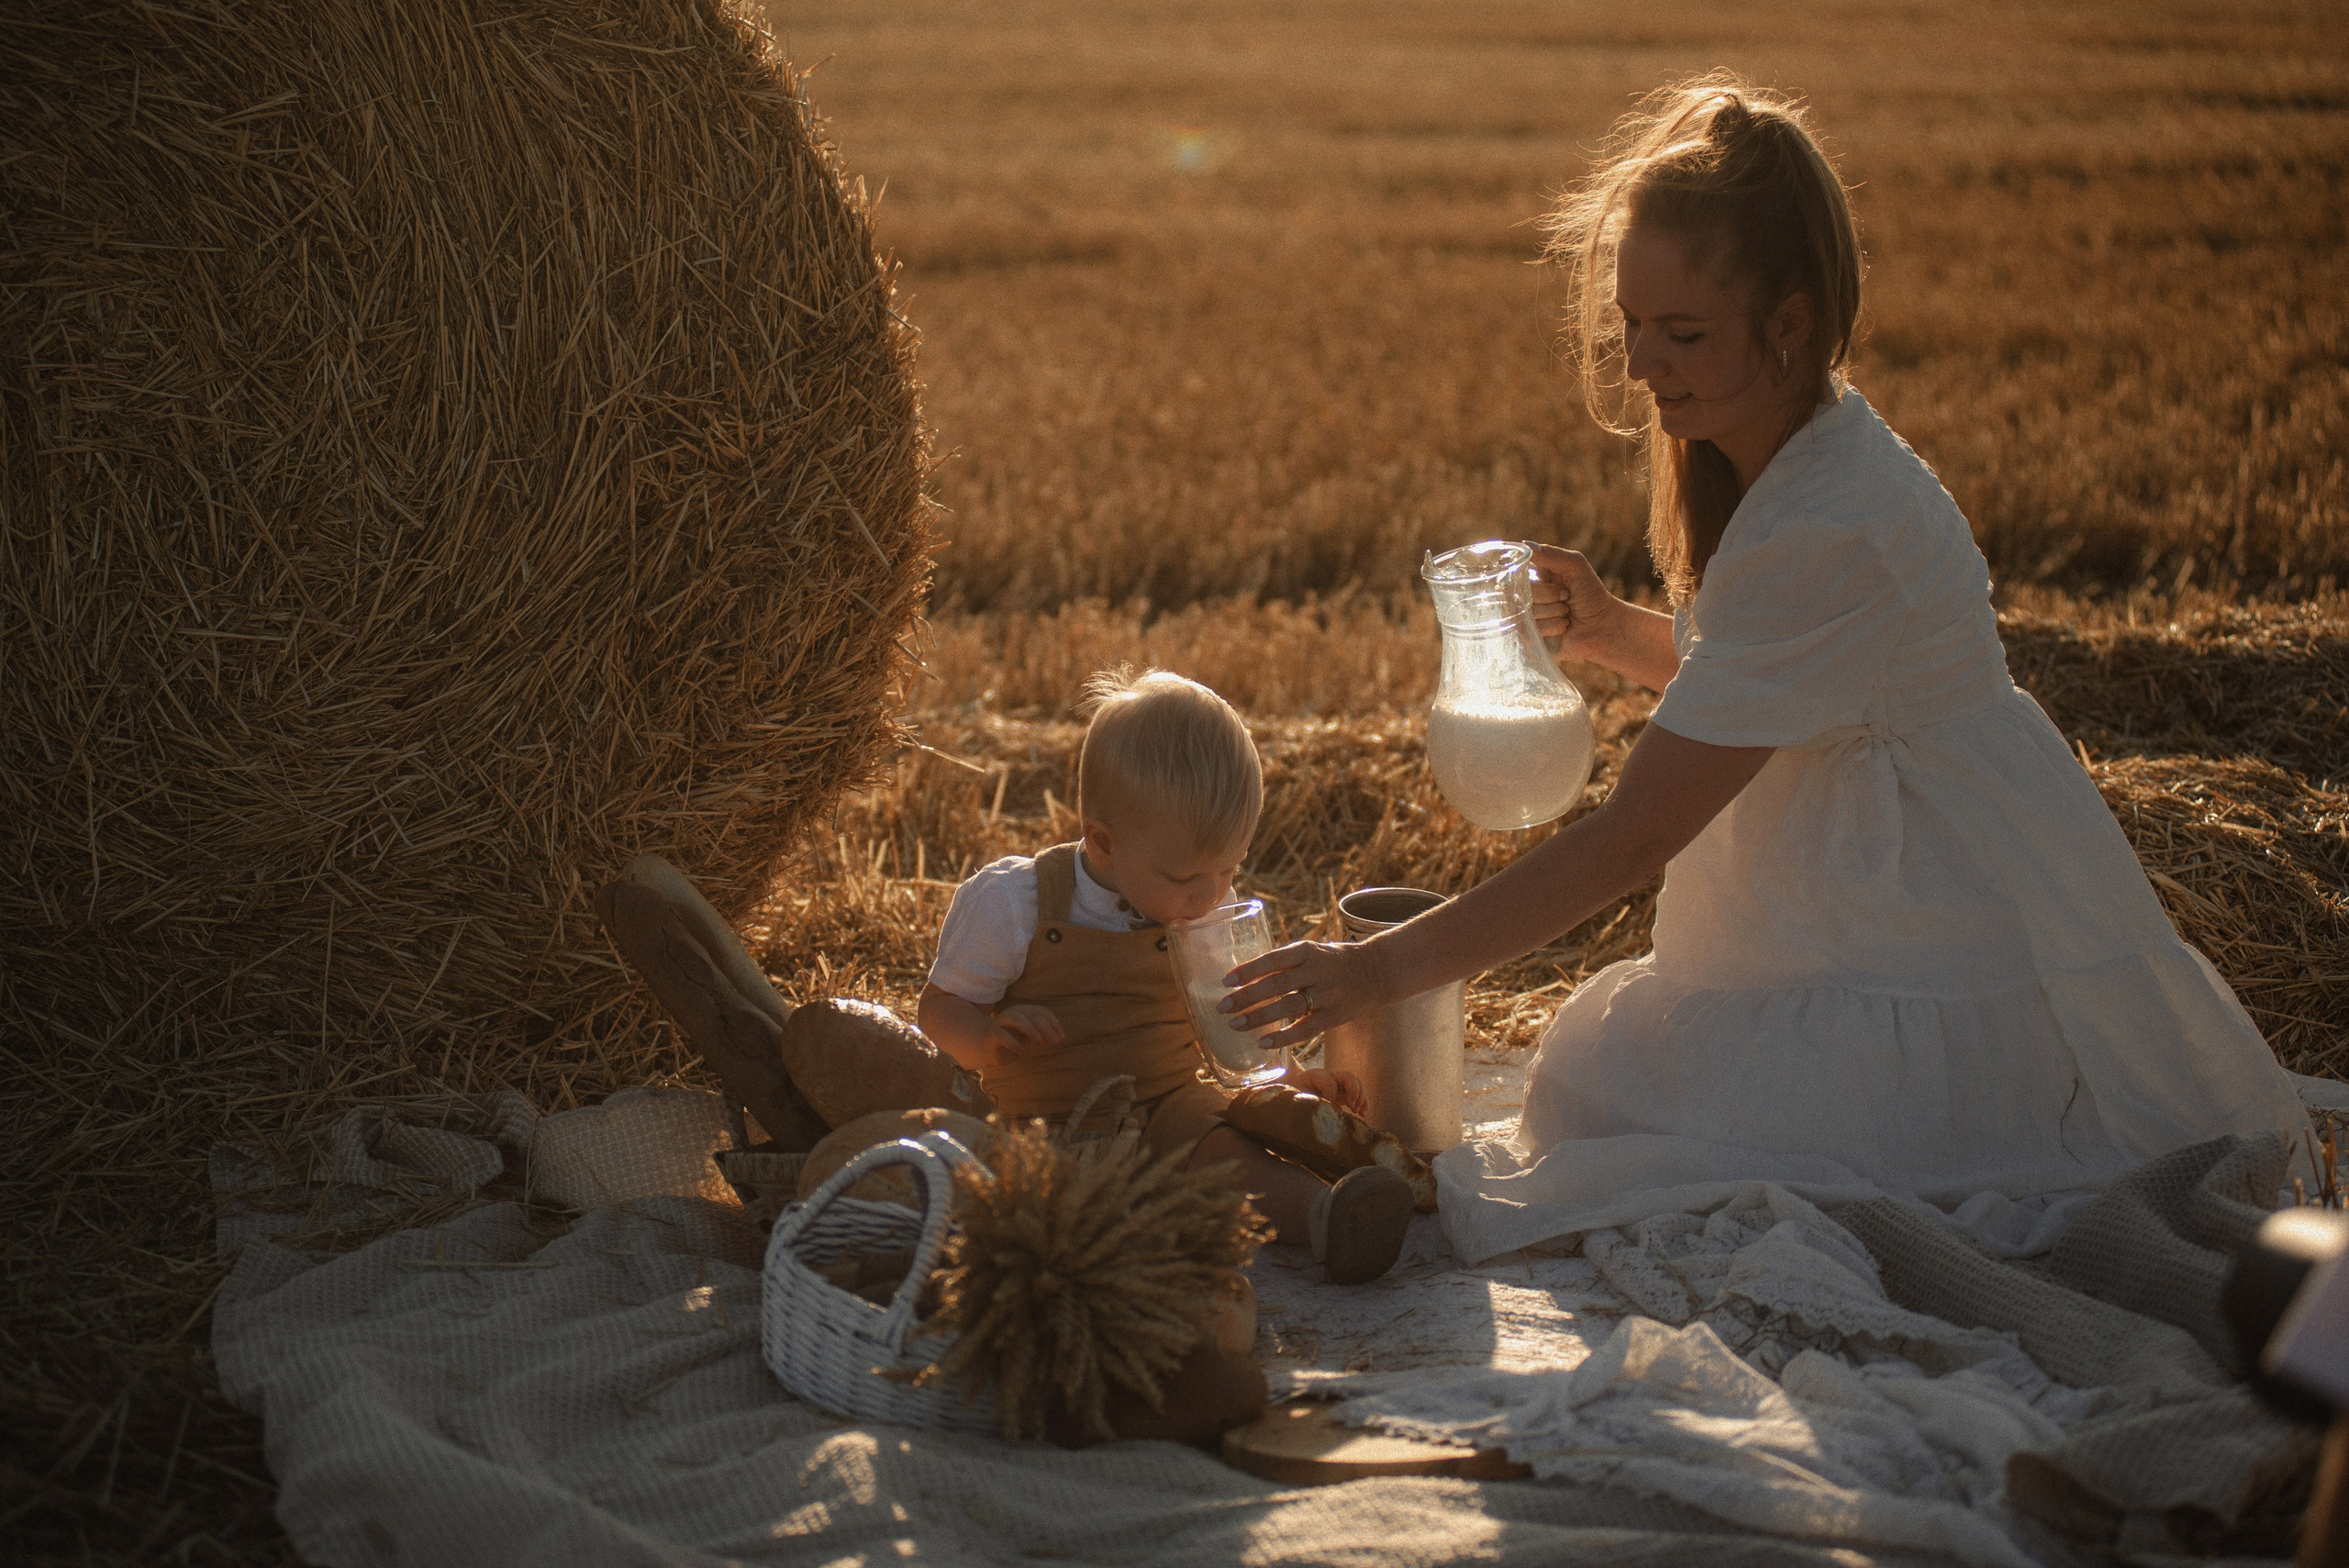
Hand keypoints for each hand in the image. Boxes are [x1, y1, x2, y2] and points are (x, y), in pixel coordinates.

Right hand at [982, 1003, 1063, 1065]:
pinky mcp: (992, 1035)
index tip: (1061, 1038)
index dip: (1054, 1024)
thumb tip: (1058, 1038)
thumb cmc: (1015, 1042)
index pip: (1042, 1012)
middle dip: (1045, 1028)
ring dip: (1030, 1029)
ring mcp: (1001, 1022)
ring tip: (1038, 1042)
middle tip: (1053, 1042)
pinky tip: (1022, 1051)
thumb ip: (1044, 1037)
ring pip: (1016, 1018)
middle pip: (1032, 1014)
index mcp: (1024, 1011)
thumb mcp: (1033, 1039)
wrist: (990, 1050)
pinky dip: (1015, 1043)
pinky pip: (1003, 1035)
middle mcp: (1012, 1013)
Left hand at [1220, 939, 1391, 1053]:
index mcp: (1308, 951)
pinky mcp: (1336, 1015)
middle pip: (1277, 984)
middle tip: (1222, 1007)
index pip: (1273, 960)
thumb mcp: (1311, 952)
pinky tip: (1264, 1043)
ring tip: (1235, 1024)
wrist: (1376, 971)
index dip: (1249, 970)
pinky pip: (1307, 1028)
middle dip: (1247, 996)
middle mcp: (1317, 970)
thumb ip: (1283, 964)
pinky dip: (1285, 1036)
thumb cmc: (1333, 961)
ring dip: (1260, 1017)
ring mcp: (1328, 994)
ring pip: (1289, 1006)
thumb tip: (1243, 978)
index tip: (1225, 981)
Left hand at [1281, 1066, 1365, 1116]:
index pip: (1328, 1080)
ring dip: (1361, 1097)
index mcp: (1315, 1075)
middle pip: (1348, 1077)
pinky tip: (1363, 1114)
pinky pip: (1358, 1095)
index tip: (1328, 1106)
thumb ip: (1310, 1101)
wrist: (1293, 1101)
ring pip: (1357, 1084)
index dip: (1330, 1093)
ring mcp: (1338, 1085)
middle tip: (1351, 1106)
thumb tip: (1331, 1110)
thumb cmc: (1293, 1100)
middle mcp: (1329, 1077)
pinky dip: (1363, 1103)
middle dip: (1353, 1091)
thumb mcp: (1297, 1098)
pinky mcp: (1343, 1095)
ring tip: (1356, 1111)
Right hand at [1525, 542, 1624, 667]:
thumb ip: (1552, 554)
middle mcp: (1525, 597)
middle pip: (1521, 592)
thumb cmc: (1591, 593)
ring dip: (1555, 611)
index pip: (1515, 571)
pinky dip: (1554, 626)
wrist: (1604, 624)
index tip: (1548, 579)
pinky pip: (1534, 630)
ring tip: (1567, 612)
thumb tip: (1526, 545)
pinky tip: (1563, 626)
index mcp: (1532, 577)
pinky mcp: (1530, 638)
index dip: (1530, 575)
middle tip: (1566, 596)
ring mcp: (1526, 618)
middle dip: (1550, 594)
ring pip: (1529, 612)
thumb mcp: (1575, 566)